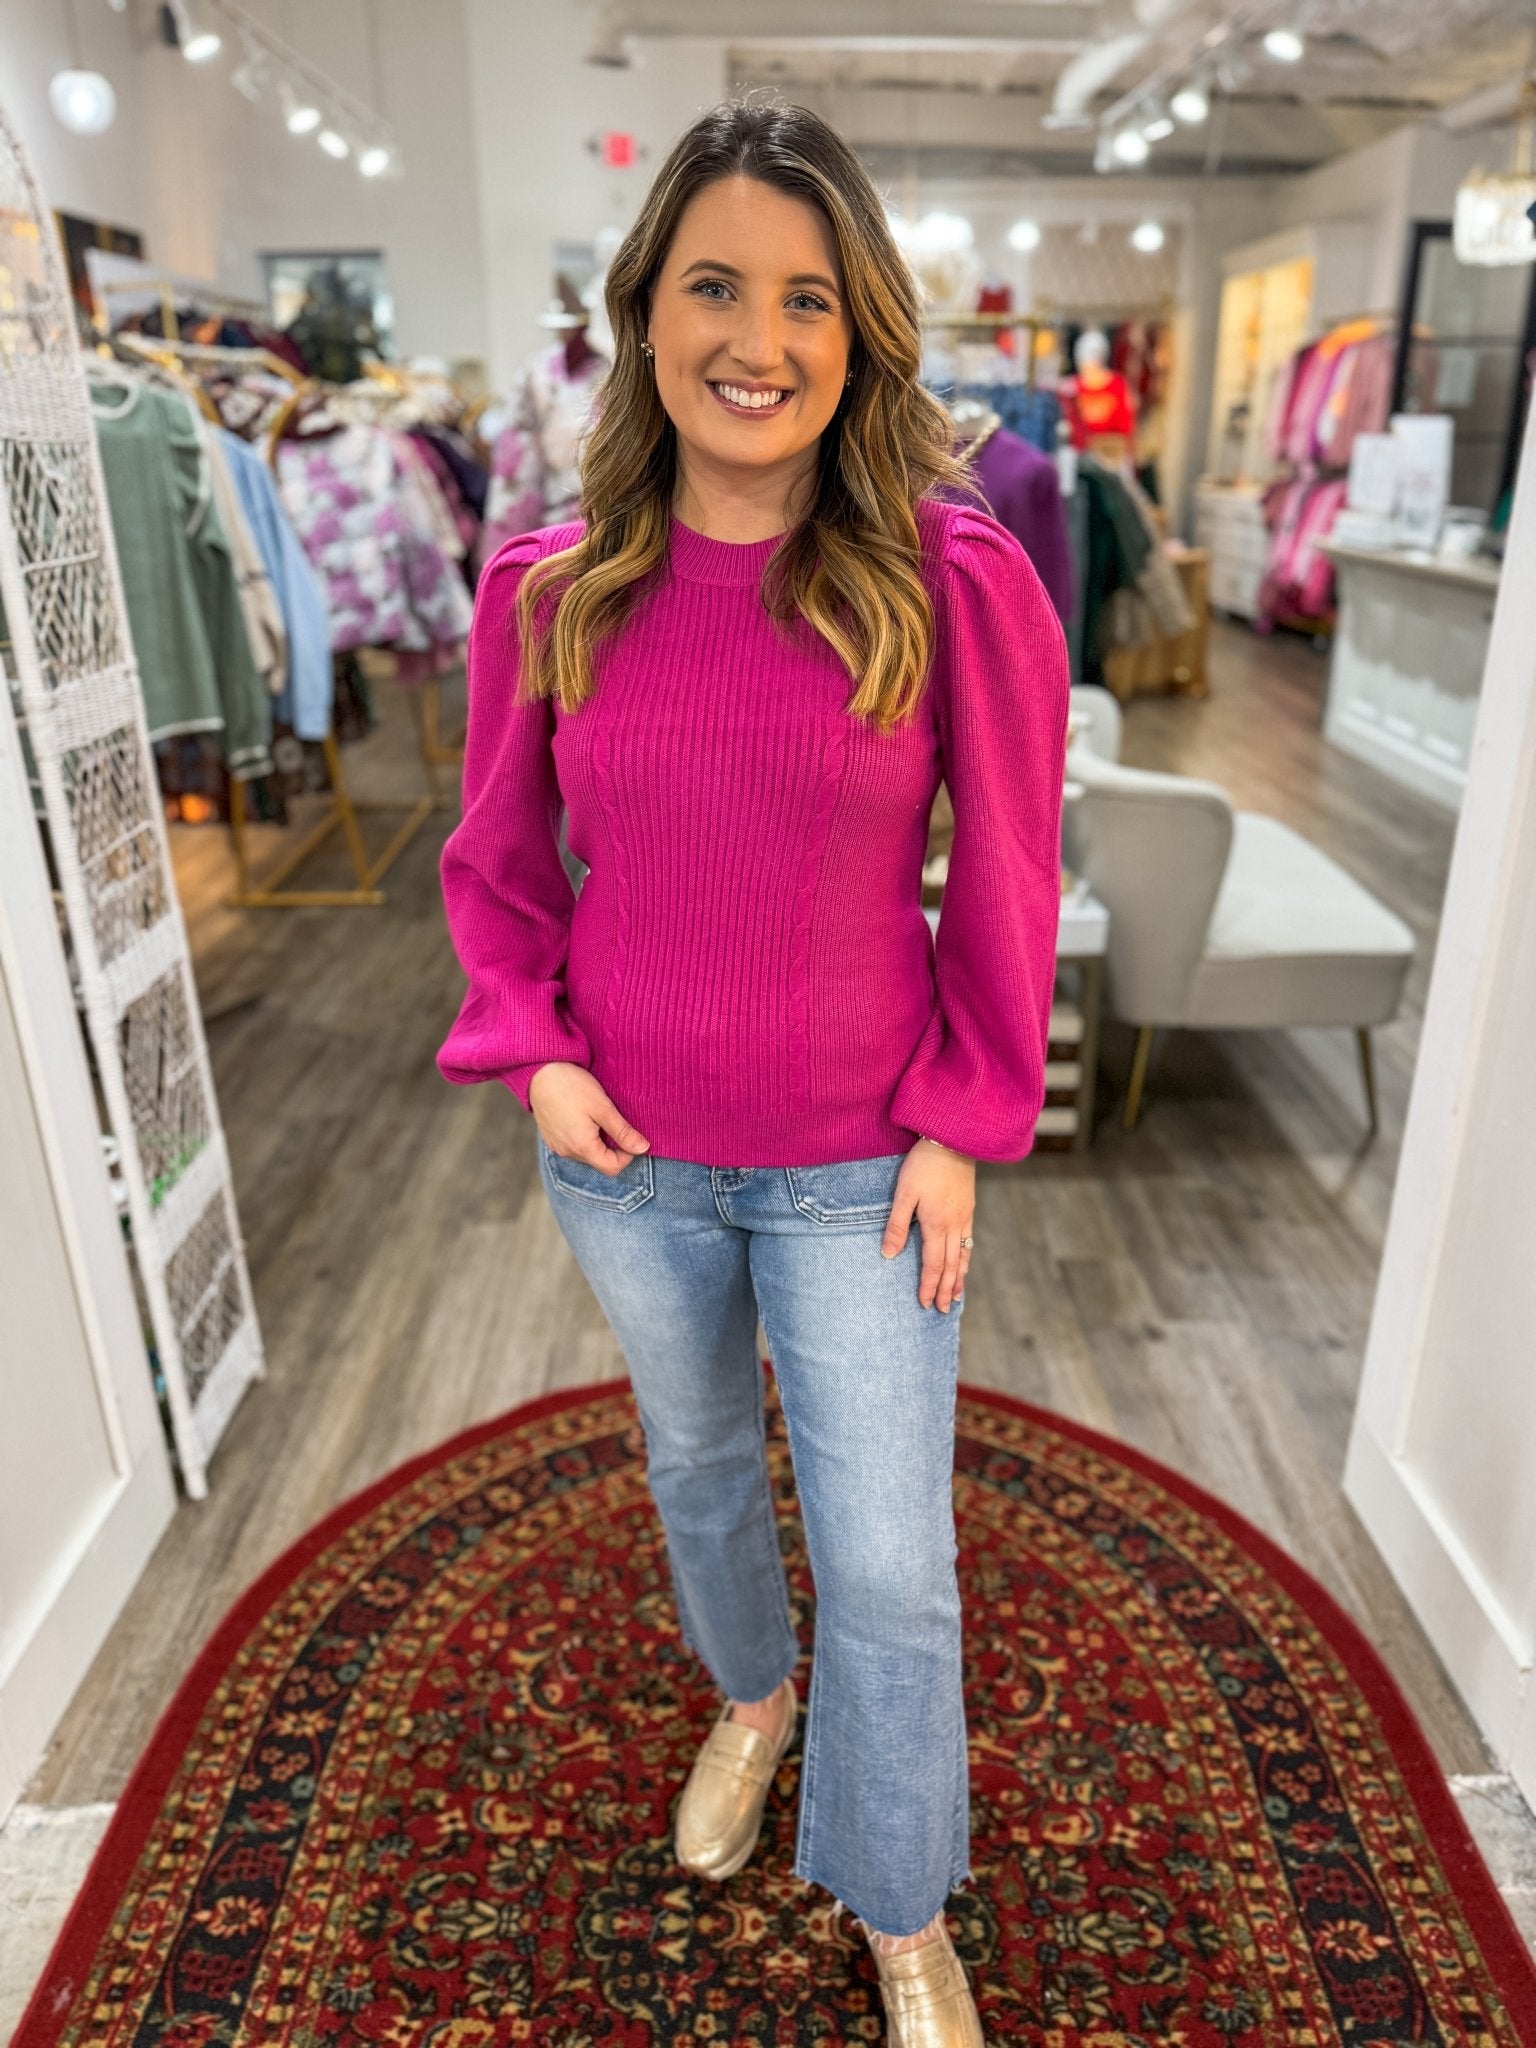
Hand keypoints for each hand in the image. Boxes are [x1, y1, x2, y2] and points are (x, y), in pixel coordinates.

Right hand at [528, 1062, 650, 1174]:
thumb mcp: (603, 1108)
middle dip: (612, 1146)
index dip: (627, 1154)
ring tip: (596, 1115)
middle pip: (599, 1161)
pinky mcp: (551, 1138)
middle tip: (613, 1120)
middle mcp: (567, 1152)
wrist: (539, 1071)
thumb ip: (623, 1132)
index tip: (629, 1133)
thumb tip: (643, 1148)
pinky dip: (583, 1136)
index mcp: (582, 1148)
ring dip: (598, 1140)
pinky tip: (582, 1115)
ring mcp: (557, 1146)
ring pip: (586, 1153)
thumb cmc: (572, 1086)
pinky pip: (573, 1145)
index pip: (613, 1167)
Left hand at [881, 1140, 974, 1311]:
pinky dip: (966, 1258)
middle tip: (943, 1311)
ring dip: (959, 1278)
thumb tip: (888, 1255)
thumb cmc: (924, 1165)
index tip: (924, 1303)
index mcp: (936, 1225)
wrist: (953, 1140)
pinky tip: (963, 1262)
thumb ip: (896, 1225)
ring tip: (956, 1296)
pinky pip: (969, 1241)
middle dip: (945, 1290)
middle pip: (951, 1266)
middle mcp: (954, 1226)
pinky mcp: (968, 1208)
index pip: (932, 1264)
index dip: (928, 1285)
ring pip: (963, 1255)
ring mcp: (964, 1217)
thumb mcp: (904, 1194)